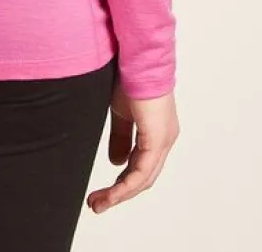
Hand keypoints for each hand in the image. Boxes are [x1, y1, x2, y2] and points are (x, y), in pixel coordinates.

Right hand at [86, 77, 178, 213]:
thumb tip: (116, 162)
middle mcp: (164, 138)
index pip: (140, 165)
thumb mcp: (121, 112)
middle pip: (143, 177)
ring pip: (143, 179)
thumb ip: (120, 137)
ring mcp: (163, 139)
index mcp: (156, 131)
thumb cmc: (128, 75)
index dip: (121, 181)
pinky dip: (126, 186)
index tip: (102, 192)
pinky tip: (111, 193)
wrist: (135, 55)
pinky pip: (142, 171)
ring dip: (120, 194)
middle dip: (119, 194)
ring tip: (98, 203)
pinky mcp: (157, 137)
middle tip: (97, 204)